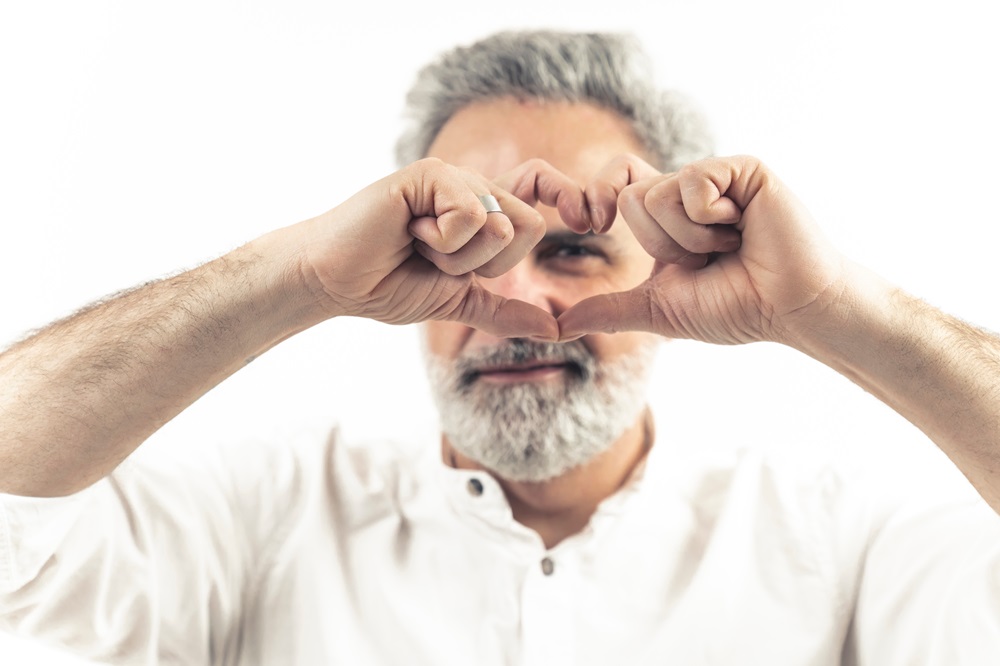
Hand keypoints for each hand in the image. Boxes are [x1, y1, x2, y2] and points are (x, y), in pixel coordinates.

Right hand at [295, 158, 585, 340]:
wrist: (337, 283)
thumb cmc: (388, 285)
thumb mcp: (457, 302)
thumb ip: (504, 312)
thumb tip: (555, 330)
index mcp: (482, 211)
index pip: (541, 188)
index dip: (569, 196)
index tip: (590, 222)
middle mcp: (471, 188)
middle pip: (529, 224)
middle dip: (488, 264)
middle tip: (440, 260)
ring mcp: (450, 177)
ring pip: (500, 224)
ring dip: (459, 256)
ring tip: (417, 246)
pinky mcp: (427, 175)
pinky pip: (471, 213)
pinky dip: (444, 240)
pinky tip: (409, 233)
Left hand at [558, 155, 846, 344]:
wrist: (788, 308)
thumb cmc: (734, 307)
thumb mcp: (659, 310)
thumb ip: (610, 311)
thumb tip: (559, 327)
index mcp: (666, 214)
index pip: (614, 182)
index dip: (595, 197)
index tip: (590, 225)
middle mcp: (688, 188)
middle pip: (631, 196)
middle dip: (662, 245)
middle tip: (706, 257)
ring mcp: (716, 176)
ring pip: (659, 194)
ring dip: (691, 239)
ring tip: (730, 245)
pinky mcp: (743, 169)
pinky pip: (694, 182)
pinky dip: (711, 219)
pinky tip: (744, 228)